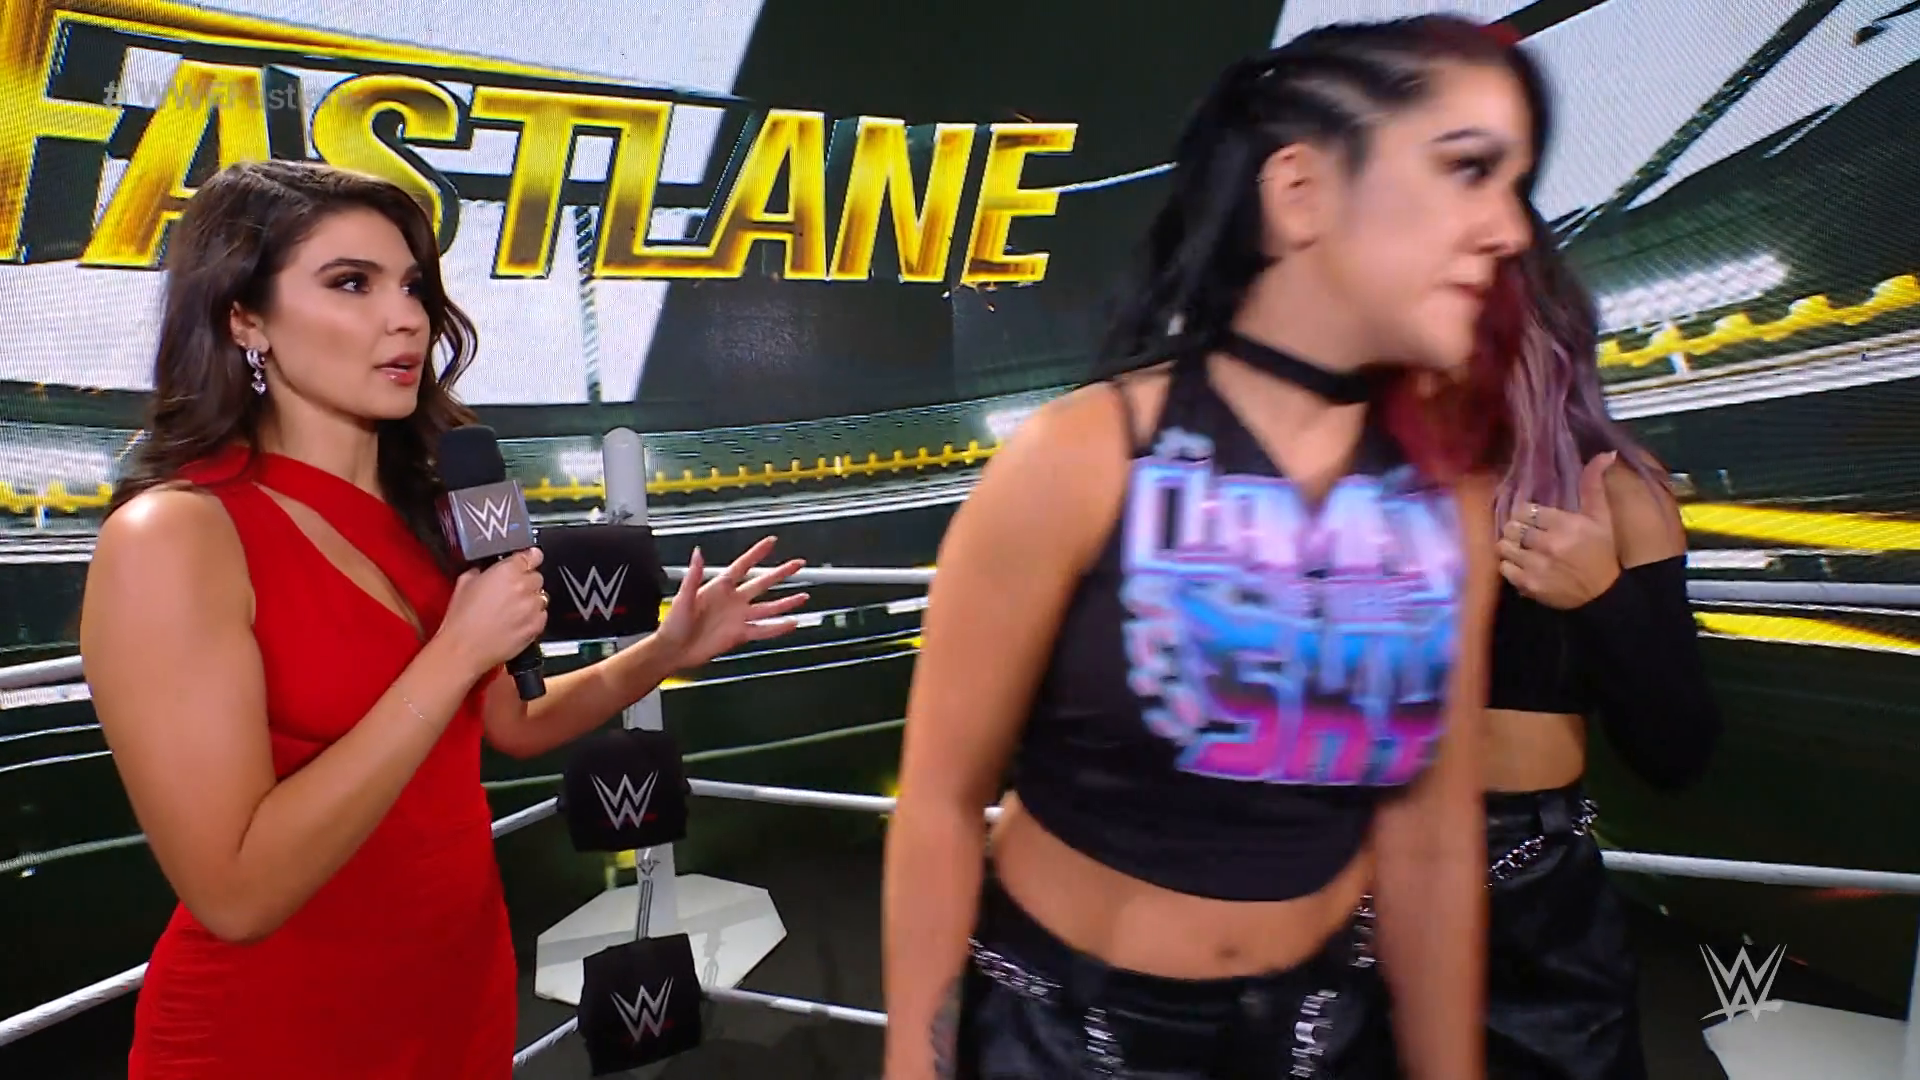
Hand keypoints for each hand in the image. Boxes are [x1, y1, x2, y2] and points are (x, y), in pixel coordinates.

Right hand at [437, 548, 548, 677]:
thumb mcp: (464, 583)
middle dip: (526, 582)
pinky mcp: (536, 626)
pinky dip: (533, 617)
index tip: (529, 559)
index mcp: (508, 570)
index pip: (533, 555)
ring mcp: (533, 607)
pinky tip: (516, 622)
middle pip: (537, 577)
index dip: (530, 557)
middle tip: (510, 591)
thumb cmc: (462, 619)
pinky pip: (542, 616)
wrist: (464, 648)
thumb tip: (487, 569)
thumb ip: (481, 570)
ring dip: (530, 600)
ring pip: (541, 596)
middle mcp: (525, 586)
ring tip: (511, 610)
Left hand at [655, 536, 808, 669]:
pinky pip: (763, 630)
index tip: (771, 542)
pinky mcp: (739, 635)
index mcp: (719, 587)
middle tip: (797, 564)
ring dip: (785, 602)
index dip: (757, 553)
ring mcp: (738, 618)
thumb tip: (697, 553)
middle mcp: (733, 600)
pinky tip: (792, 623)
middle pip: (762, 583)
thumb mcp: (683, 596)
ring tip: (803, 596)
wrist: (673, 649)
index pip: (743, 566)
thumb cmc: (673, 624)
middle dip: (780, 573)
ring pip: (768, 608)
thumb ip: (694, 575)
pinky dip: (778, 628)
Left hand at [1497, 453, 1621, 610]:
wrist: (1603, 593)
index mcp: (1564, 524)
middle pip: (1511, 526)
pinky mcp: (1528, 584)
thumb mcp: (1601, 517)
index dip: (1526, 513)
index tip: (1534, 518)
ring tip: (1522, 547)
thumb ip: (1594, 485)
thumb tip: (1606, 453)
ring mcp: (1536, 565)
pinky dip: (1509, 565)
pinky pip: (1503, 568)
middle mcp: (1547, 544)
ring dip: (1510, 546)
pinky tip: (1522, 564)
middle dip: (1517, 528)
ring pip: (1503, 546)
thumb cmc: (1601, 551)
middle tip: (1526, 533)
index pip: (1525, 509)